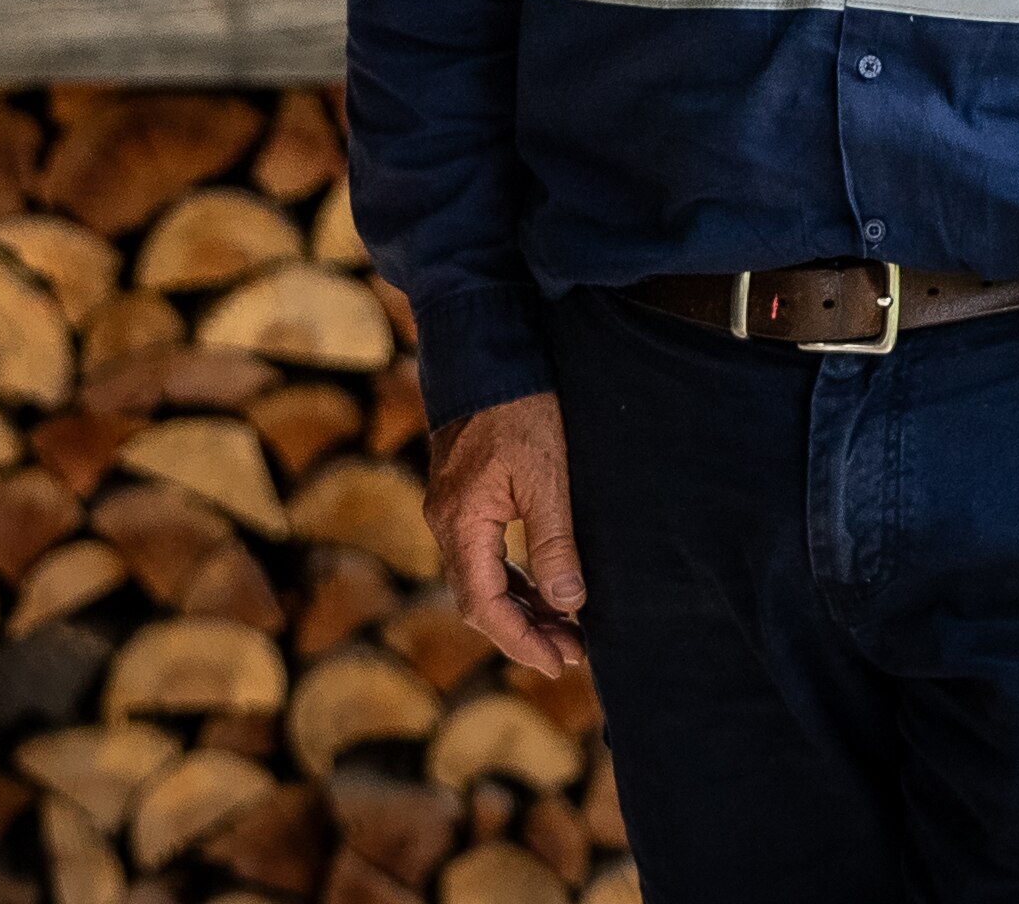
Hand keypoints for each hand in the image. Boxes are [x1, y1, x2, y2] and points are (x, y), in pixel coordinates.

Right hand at [428, 390, 588, 673]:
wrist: (488, 355)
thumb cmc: (519, 409)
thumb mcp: (546, 478)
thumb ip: (554, 543)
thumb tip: (569, 604)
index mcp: (461, 523)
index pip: (484, 605)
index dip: (521, 641)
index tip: (558, 663)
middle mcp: (446, 524)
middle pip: (479, 600)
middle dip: (524, 633)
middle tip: (572, 654)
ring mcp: (451, 512)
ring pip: (482, 580)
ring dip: (522, 608)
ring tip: (568, 630)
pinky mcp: (463, 500)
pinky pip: (484, 556)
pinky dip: (515, 579)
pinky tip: (545, 591)